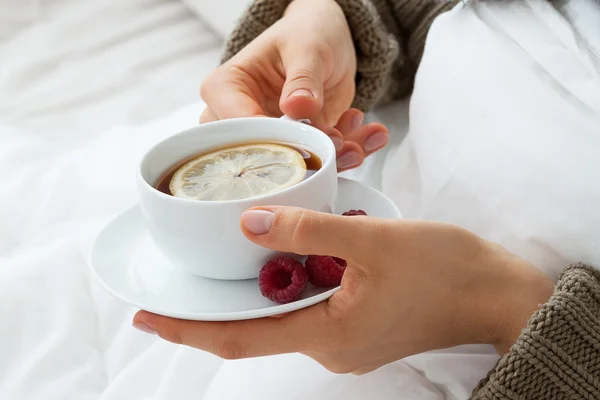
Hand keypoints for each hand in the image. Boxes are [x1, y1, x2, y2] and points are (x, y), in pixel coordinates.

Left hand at [133, 208, 552, 372]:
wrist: (497, 294)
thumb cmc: (446, 269)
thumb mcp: (375, 239)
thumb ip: (309, 230)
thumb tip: (251, 225)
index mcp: (328, 334)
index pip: (240, 336)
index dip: (188, 329)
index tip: (146, 315)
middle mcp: (329, 345)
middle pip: (257, 326)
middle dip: (214, 305)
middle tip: (175, 281)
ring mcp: (344, 338)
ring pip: (285, 311)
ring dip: (260, 285)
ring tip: (232, 254)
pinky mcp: (358, 324)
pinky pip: (311, 303)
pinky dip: (292, 279)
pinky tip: (288, 251)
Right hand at [199, 0, 388, 170]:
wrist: (328, 37)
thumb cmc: (305, 33)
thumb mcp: (306, 47)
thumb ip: (303, 78)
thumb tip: (297, 107)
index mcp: (226, 90)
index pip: (240, 127)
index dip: (273, 140)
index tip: (307, 139)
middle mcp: (242, 119)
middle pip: (264, 156)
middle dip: (308, 156)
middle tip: (342, 143)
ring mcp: (272, 136)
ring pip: (298, 164)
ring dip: (335, 158)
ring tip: (360, 144)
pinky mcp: (300, 145)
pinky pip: (323, 158)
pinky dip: (352, 150)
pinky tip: (372, 135)